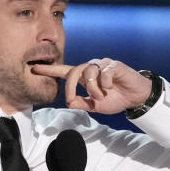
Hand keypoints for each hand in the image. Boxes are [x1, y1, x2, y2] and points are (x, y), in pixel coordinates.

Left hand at [31, 58, 151, 114]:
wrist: (134, 98)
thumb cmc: (115, 99)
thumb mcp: (95, 106)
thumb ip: (82, 103)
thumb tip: (69, 103)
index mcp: (84, 77)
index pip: (65, 71)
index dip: (50, 70)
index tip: (35, 68)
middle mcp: (91, 68)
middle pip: (74, 71)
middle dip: (70, 87)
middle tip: (73, 100)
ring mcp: (102, 65)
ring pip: (89, 73)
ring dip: (93, 88)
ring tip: (102, 95)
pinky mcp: (114, 64)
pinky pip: (104, 73)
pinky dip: (106, 83)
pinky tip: (113, 86)